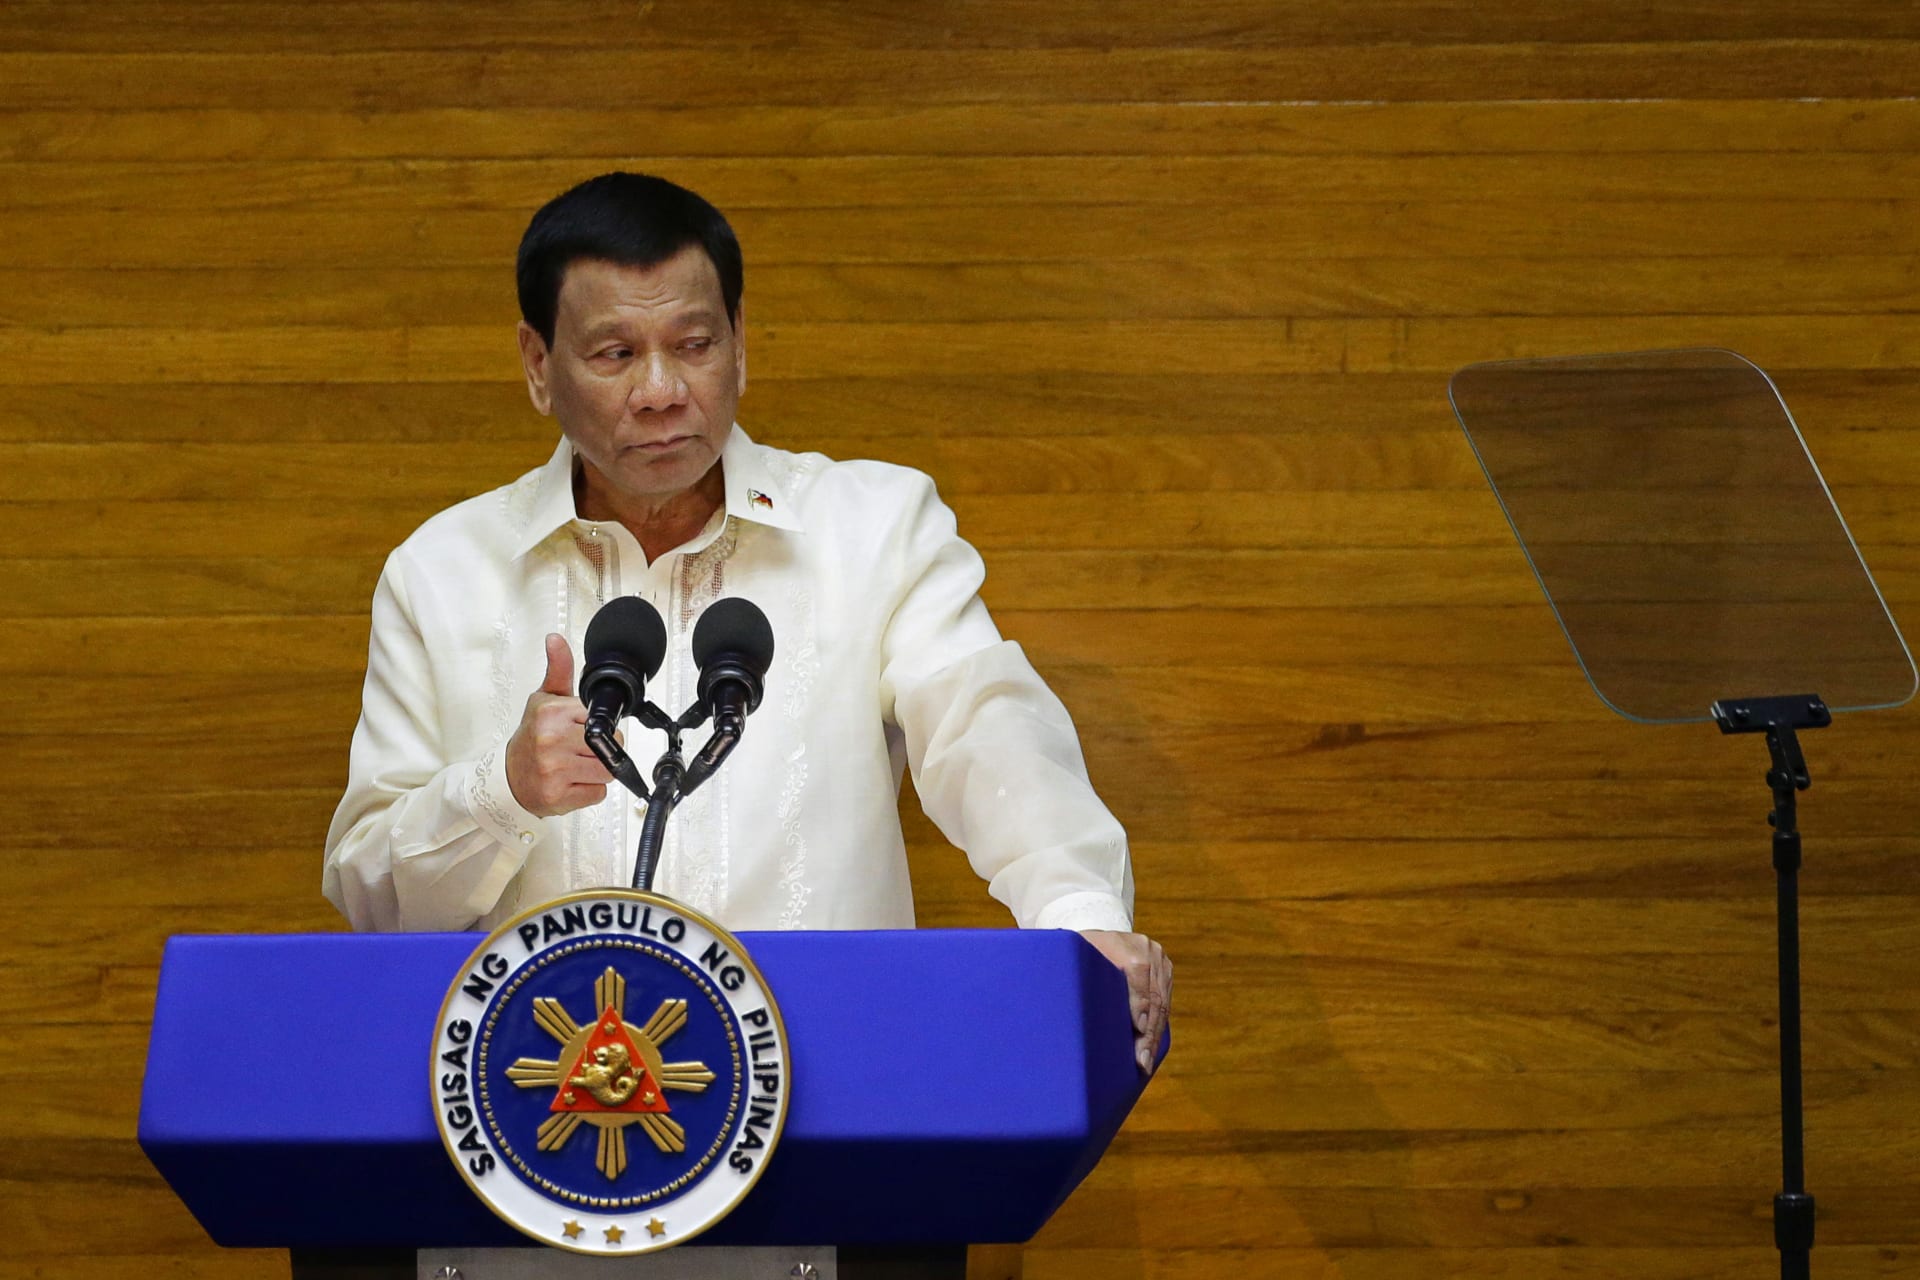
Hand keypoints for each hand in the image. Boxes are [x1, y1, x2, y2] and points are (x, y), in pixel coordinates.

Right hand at [504, 633, 613, 817]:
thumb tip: (555, 639)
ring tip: (575, 766)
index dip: (597, 727)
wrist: (508, 777)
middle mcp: (551, 741)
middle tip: (577, 751)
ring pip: (607, 772)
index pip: (602, 720)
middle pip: (610, 747)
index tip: (578, 729)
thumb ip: (559, 669)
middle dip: (600, 750)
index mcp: (552, 714)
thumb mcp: (544, 699)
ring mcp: (554, 770)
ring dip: (596, 772)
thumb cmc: (531, 737)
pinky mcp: (558, 797)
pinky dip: (588, 791)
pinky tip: (570, 783)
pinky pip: (597, 794)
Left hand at [1079, 929, 1171, 1074]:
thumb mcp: (1070, 959)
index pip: (1137, 971)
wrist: (1095, 939)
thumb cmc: (1075, 956)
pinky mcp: (1165, 970)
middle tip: (1141, 1062)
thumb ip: (1070, 977)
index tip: (1138, 1028)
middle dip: (1148, 1032)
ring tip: (1146, 1063)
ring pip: (1162, 1003)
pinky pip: (1166, 1002)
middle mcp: (1146, 947)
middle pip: (1152, 994)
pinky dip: (1158, 1028)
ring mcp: (1159, 958)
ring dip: (1154, 1036)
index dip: (1139, 1001)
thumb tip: (1061, 1011)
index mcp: (1122, 942)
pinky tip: (1151, 1049)